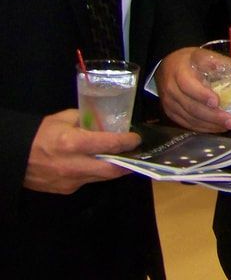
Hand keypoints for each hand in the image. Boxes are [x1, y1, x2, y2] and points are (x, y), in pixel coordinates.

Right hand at [24, 110, 140, 193]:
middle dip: (129, 162)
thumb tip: (106, 122)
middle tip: (137, 154)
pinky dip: (97, 173)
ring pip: (102, 177)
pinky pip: (88, 181)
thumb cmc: (40, 134)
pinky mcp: (67, 190)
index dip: (128, 142)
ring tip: (123, 159)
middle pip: (112, 169)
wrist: (15, 158)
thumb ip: (87, 119)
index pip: (111, 144)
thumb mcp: (64, 118)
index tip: (136, 138)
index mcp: (74, 143)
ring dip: (114, 169)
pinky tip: (100, 165)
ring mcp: (71, 180)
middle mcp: (75, 165)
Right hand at [156, 47, 230, 131]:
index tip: (217, 102)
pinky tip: (217, 128)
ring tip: (229, 126)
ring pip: (190, 118)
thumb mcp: (203, 55)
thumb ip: (222, 62)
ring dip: (211, 125)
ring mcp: (170, 104)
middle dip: (214, 116)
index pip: (188, 86)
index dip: (202, 95)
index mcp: (179, 73)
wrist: (166, 67)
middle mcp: (172, 90)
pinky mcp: (171, 113)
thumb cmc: (188, 61)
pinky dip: (203, 127)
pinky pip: (187, 123)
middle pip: (192, 107)